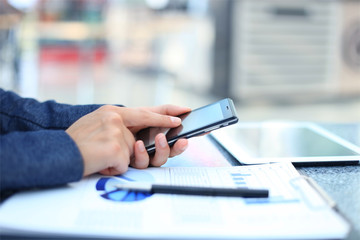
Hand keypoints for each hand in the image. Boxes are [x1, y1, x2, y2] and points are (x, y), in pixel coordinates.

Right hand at [65, 105, 190, 176]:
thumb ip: (117, 125)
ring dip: (118, 159)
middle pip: (144, 130)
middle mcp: (116, 119)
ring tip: (102, 155)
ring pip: (133, 152)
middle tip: (177, 127)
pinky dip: (112, 168)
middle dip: (159, 131)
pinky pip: (124, 164)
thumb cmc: (76, 143)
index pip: (144, 111)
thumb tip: (136, 135)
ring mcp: (117, 133)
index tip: (180, 112)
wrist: (58, 154)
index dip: (163, 113)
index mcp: (112, 112)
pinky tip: (99, 163)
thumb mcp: (96, 125)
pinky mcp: (116, 149)